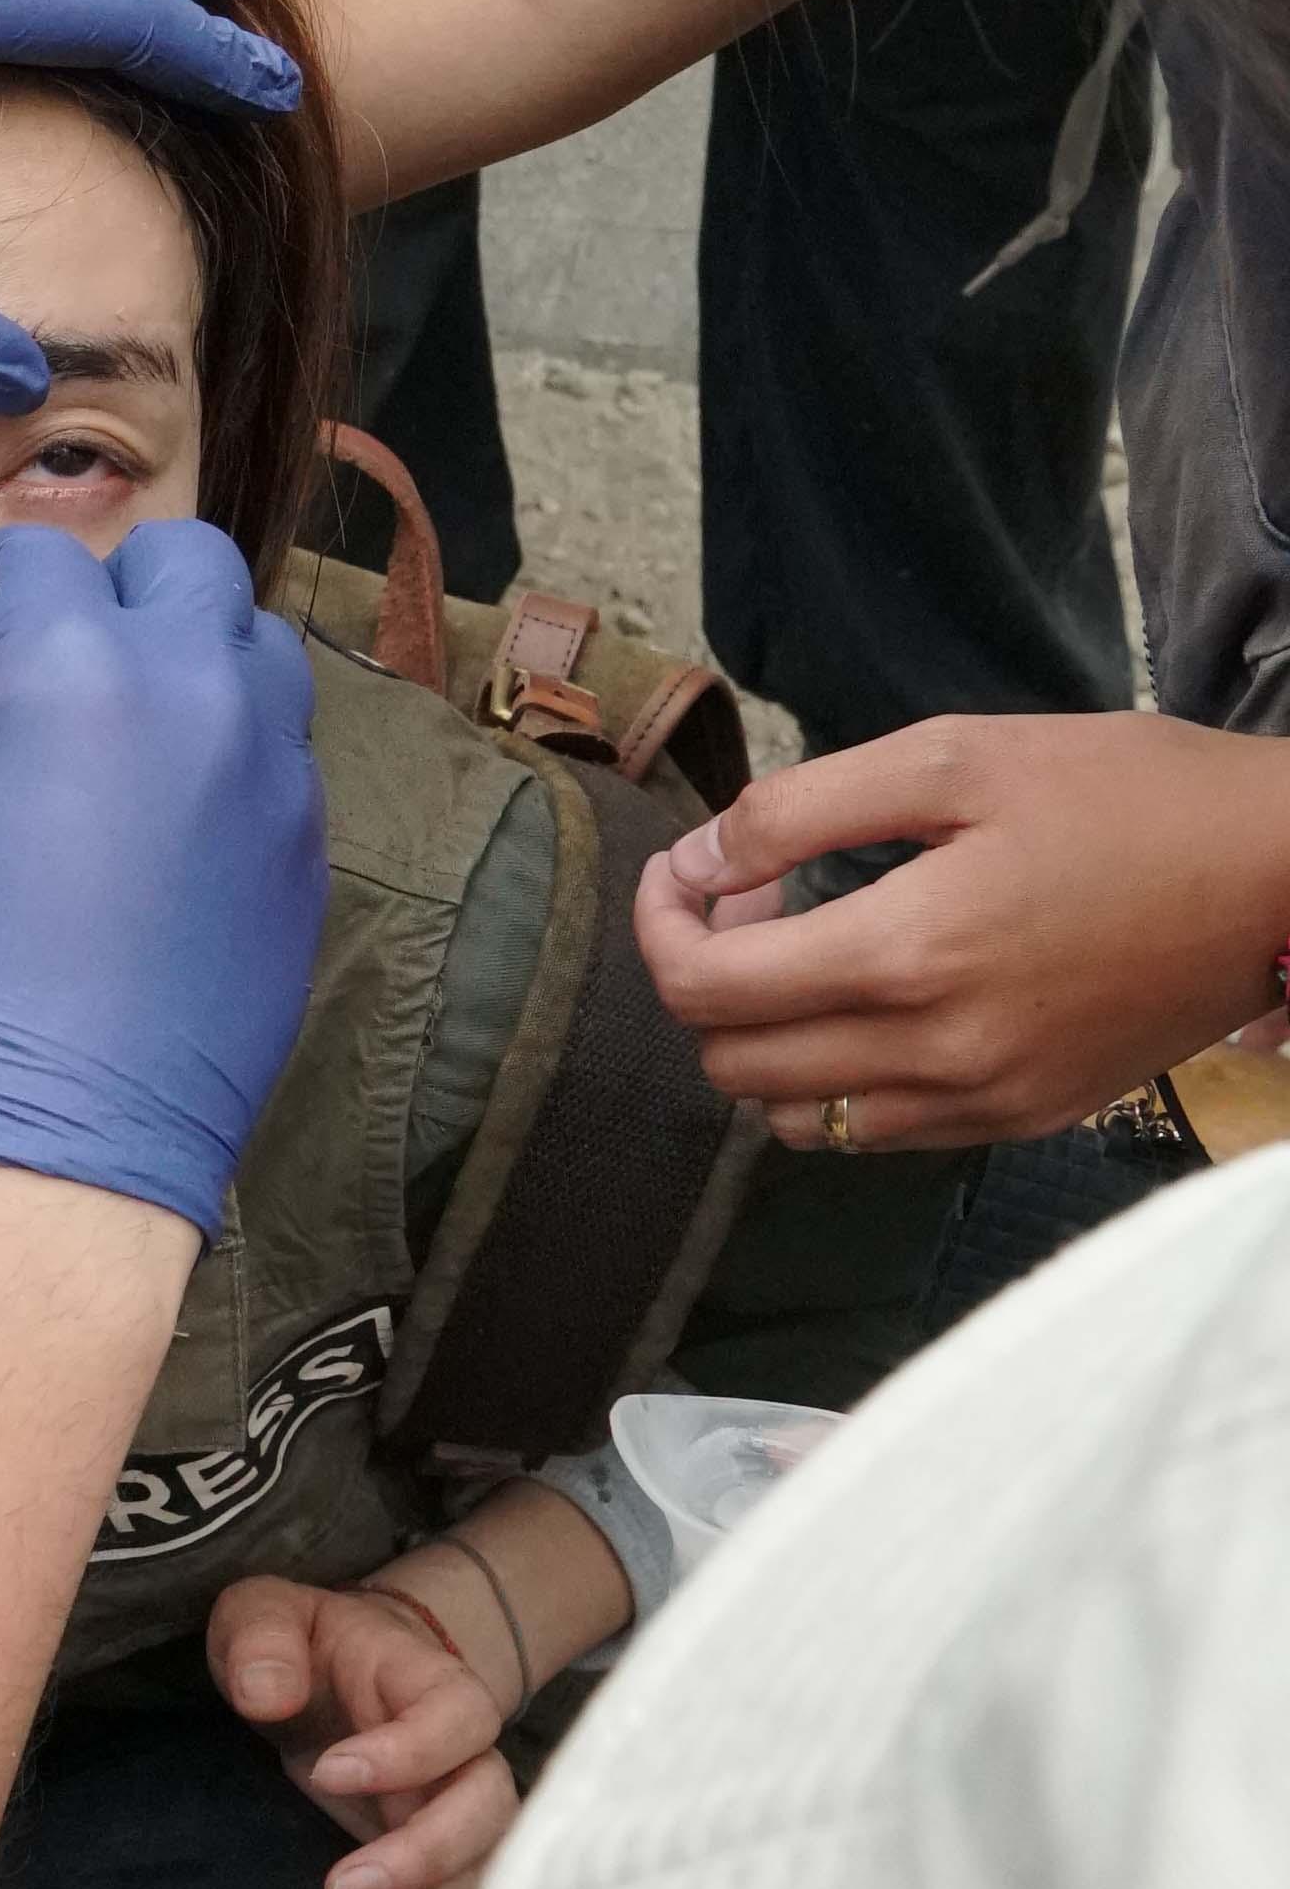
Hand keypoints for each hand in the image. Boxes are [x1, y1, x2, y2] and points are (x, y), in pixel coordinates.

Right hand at [0, 519, 324, 1230]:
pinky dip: (233, 757)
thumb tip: (10, 675)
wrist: (54, 1138)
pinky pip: (281, 755)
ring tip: (146, 731)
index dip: (4, 589)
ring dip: (200, 661)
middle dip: (126, 591)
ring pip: (258, 647)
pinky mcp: (307, 846)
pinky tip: (178, 826)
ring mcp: (268, 768)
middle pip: (185, 563)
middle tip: (79, 655)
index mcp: (72, 667)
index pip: (43, 559)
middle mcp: (191, 690)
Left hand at [208, 1572, 518, 1888]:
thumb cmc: (303, 1644)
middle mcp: (464, 1753)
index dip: (411, 1752)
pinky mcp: (433, 1859)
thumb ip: (261, 1640)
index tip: (329, 1773)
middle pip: (489, 1810)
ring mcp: (454, 1811)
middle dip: (424, 1858)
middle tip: (341, 1888)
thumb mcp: (265, 1615)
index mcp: (431, 1682)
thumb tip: (266, 1694)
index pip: (459, 1717)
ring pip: (475, 1873)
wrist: (335, 1676)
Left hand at [635, 712, 1289, 1145]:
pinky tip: (877, 1000)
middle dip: (704, 979)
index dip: (660, 923)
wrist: (1279, 876)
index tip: (684, 870)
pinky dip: (836, 1078)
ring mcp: (982, 1103)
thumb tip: (700, 861)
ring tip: (810, 952)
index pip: (702, 986)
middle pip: (729, 1063)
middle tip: (751, 899)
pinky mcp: (1023, 1121)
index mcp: (908, 954)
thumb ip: (802, 809)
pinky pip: (874, 1134)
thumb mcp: (958, 754)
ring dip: (763, 1040)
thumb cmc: (1128, 794)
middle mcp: (935, 1054)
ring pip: (791, 1116)